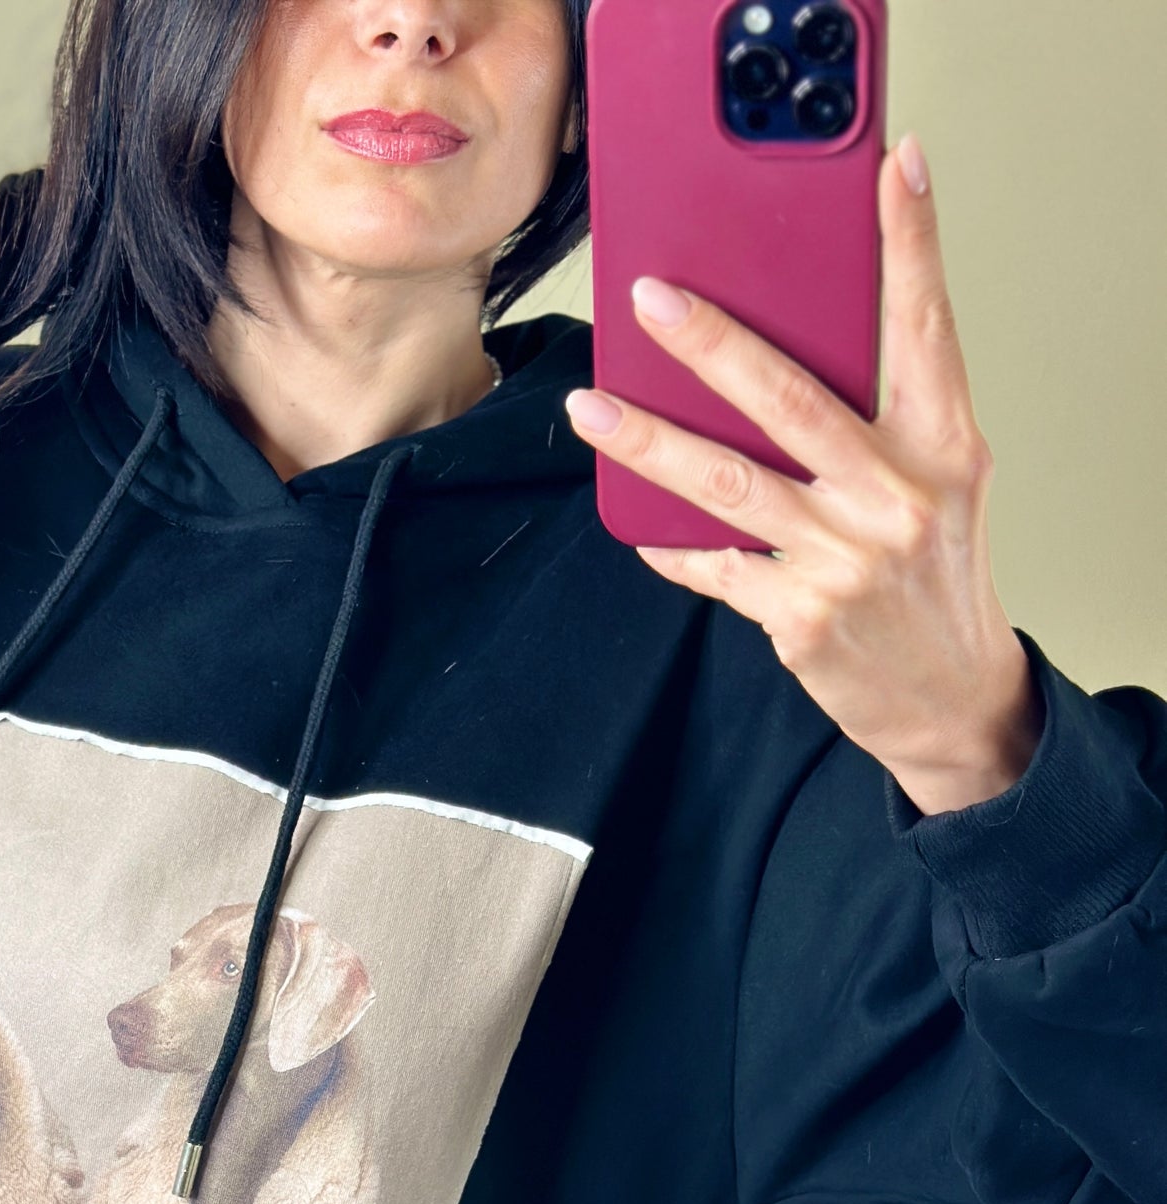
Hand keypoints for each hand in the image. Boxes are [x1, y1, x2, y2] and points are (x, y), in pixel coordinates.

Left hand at [565, 136, 1041, 818]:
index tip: (895, 169)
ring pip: (727, 483)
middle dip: (712, 343)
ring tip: (591, 409)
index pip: (928, 326)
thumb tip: (787, 357)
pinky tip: (636, 523)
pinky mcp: (798, 616)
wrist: (949, 695)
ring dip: (649, 442)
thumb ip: (887, 420)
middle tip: (650, 299)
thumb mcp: (941, 484)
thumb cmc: (934, 574)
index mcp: (945, 446)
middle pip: (791, 399)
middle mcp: (897, 494)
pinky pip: (713, 565)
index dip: (913, 244)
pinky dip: (672, 544)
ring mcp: (844, 557)